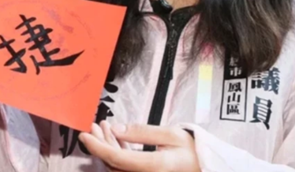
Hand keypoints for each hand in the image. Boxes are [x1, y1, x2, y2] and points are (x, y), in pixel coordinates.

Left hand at [79, 122, 200, 171]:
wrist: (210, 167)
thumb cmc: (195, 150)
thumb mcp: (171, 135)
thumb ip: (142, 132)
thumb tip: (116, 129)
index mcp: (153, 167)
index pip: (116, 158)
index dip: (98, 146)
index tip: (84, 134)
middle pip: (114, 164)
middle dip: (101, 144)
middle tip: (94, 127)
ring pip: (118, 167)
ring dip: (108, 148)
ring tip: (104, 128)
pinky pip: (127, 169)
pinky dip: (119, 154)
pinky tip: (116, 139)